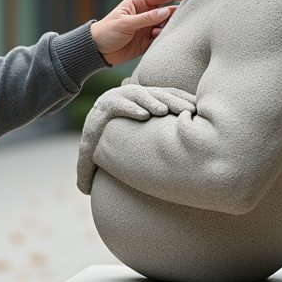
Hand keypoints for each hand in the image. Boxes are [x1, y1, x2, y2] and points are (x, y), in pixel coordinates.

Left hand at [76, 84, 197, 193]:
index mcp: (105, 110)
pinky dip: (183, 98)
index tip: (142, 115)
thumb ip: (85, 169)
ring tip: (188, 110)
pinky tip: (197, 108)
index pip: (116, 104)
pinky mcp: (154, 93)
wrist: (104, 111)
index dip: (128, 107)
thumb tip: (84, 190)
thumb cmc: (97, 138)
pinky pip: (170, 92)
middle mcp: (123, 97)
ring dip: (172, 100)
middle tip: (163, 111)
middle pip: (137, 94)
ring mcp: (140, 93)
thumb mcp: (87, 151)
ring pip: (157, 92)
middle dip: (151, 101)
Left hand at [91, 0, 188, 65]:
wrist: (97, 52)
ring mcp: (147, 27)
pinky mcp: (147, 41)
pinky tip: (172, 41)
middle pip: (168, 10)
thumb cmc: (106, 32)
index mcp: (138, 3)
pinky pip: (161, 39)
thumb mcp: (126, 23)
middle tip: (193, 13)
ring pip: (166, 25)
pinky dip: (167, 40)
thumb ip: (146, 18)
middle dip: (179, 11)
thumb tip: (167, 12)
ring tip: (182, 30)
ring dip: (173, 28)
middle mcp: (145, 14)